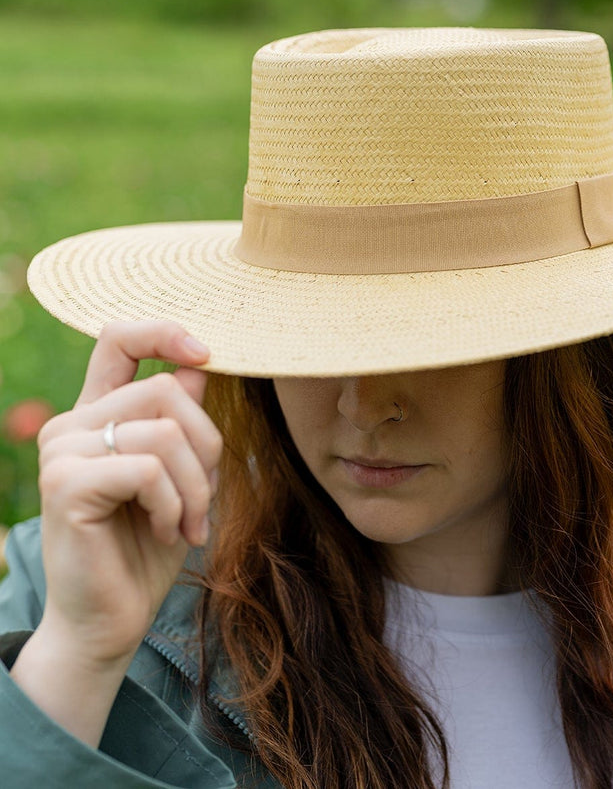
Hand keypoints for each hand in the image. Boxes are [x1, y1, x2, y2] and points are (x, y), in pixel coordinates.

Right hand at [33, 320, 220, 665]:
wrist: (108, 623)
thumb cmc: (146, 549)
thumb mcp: (179, 476)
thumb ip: (181, 422)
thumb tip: (199, 368)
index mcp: (96, 415)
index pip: (119, 339)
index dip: (165, 332)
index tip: (206, 355)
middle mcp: (71, 425)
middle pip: (166, 389)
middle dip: (206, 445)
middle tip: (203, 500)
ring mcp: (63, 452)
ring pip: (165, 432)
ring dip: (196, 485)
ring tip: (188, 525)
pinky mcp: (66, 485)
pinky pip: (149, 470)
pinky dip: (174, 505)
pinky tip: (164, 533)